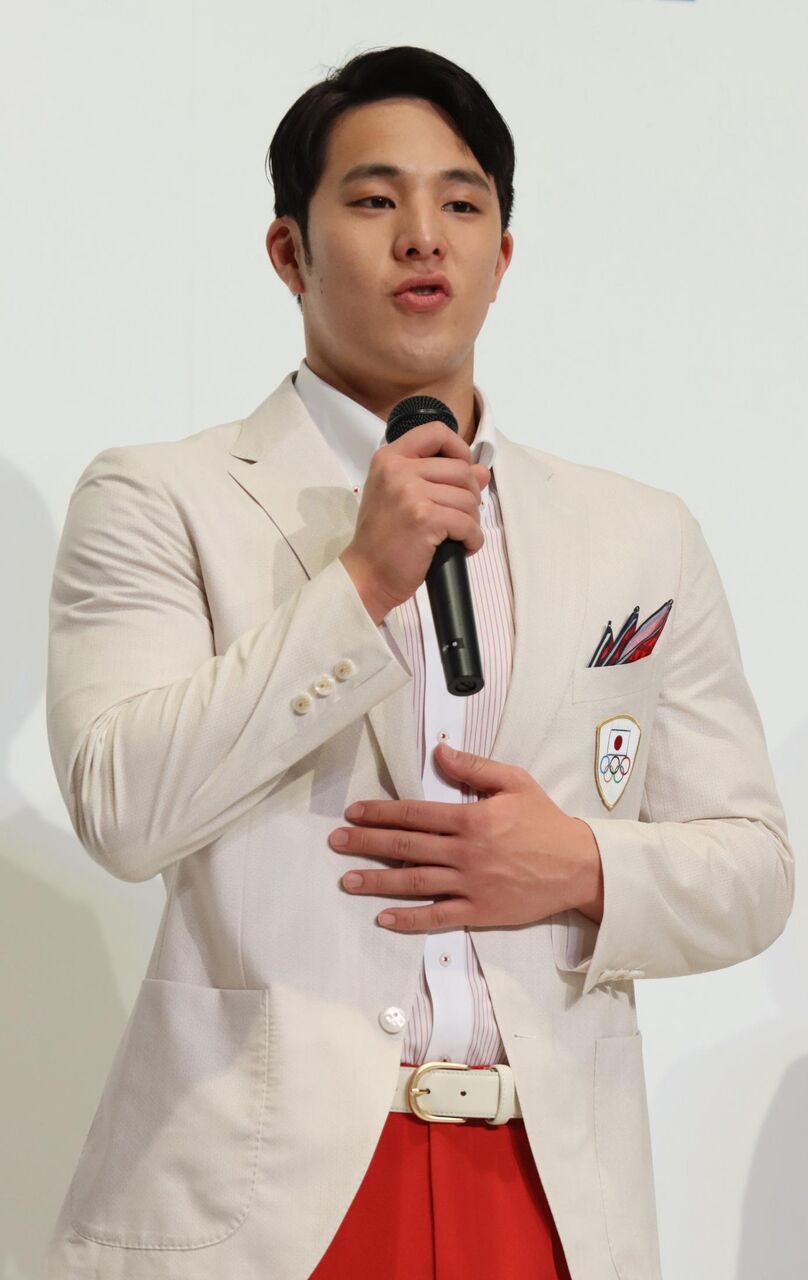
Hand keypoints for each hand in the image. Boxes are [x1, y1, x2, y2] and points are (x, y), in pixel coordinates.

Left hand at [328, 742, 603, 931]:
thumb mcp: (515, 782)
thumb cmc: (546, 822)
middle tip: (336, 843)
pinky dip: (410, 919)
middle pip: (406, 847)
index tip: (353, 814)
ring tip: (348, 880)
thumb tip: (439, 752)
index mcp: (471, 819)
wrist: (579, 865)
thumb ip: (474, 767)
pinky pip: (439, 916)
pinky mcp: (480, 911)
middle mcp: (465, 852)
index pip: (414, 814)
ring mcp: (471, 884)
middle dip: (367, 845)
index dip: (380, 813)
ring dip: (378, 882)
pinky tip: (384, 918)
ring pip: (415, 883)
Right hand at [340, 418, 490, 622]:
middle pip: (460, 469)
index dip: (459, 449)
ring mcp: (410, 493)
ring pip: (468, 498)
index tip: (462, 471)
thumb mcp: (403, 497)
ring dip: (471, 521)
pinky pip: (467, 523)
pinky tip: (462, 547)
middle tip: (459, 516)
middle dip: (470, 495)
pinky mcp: (424, 519)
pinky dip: (473, 539)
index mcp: (389, 458)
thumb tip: (482, 471)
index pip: (436, 432)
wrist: (366, 575)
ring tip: (457, 535)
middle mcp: (398, 469)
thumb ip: (439, 477)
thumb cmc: (383, 539)